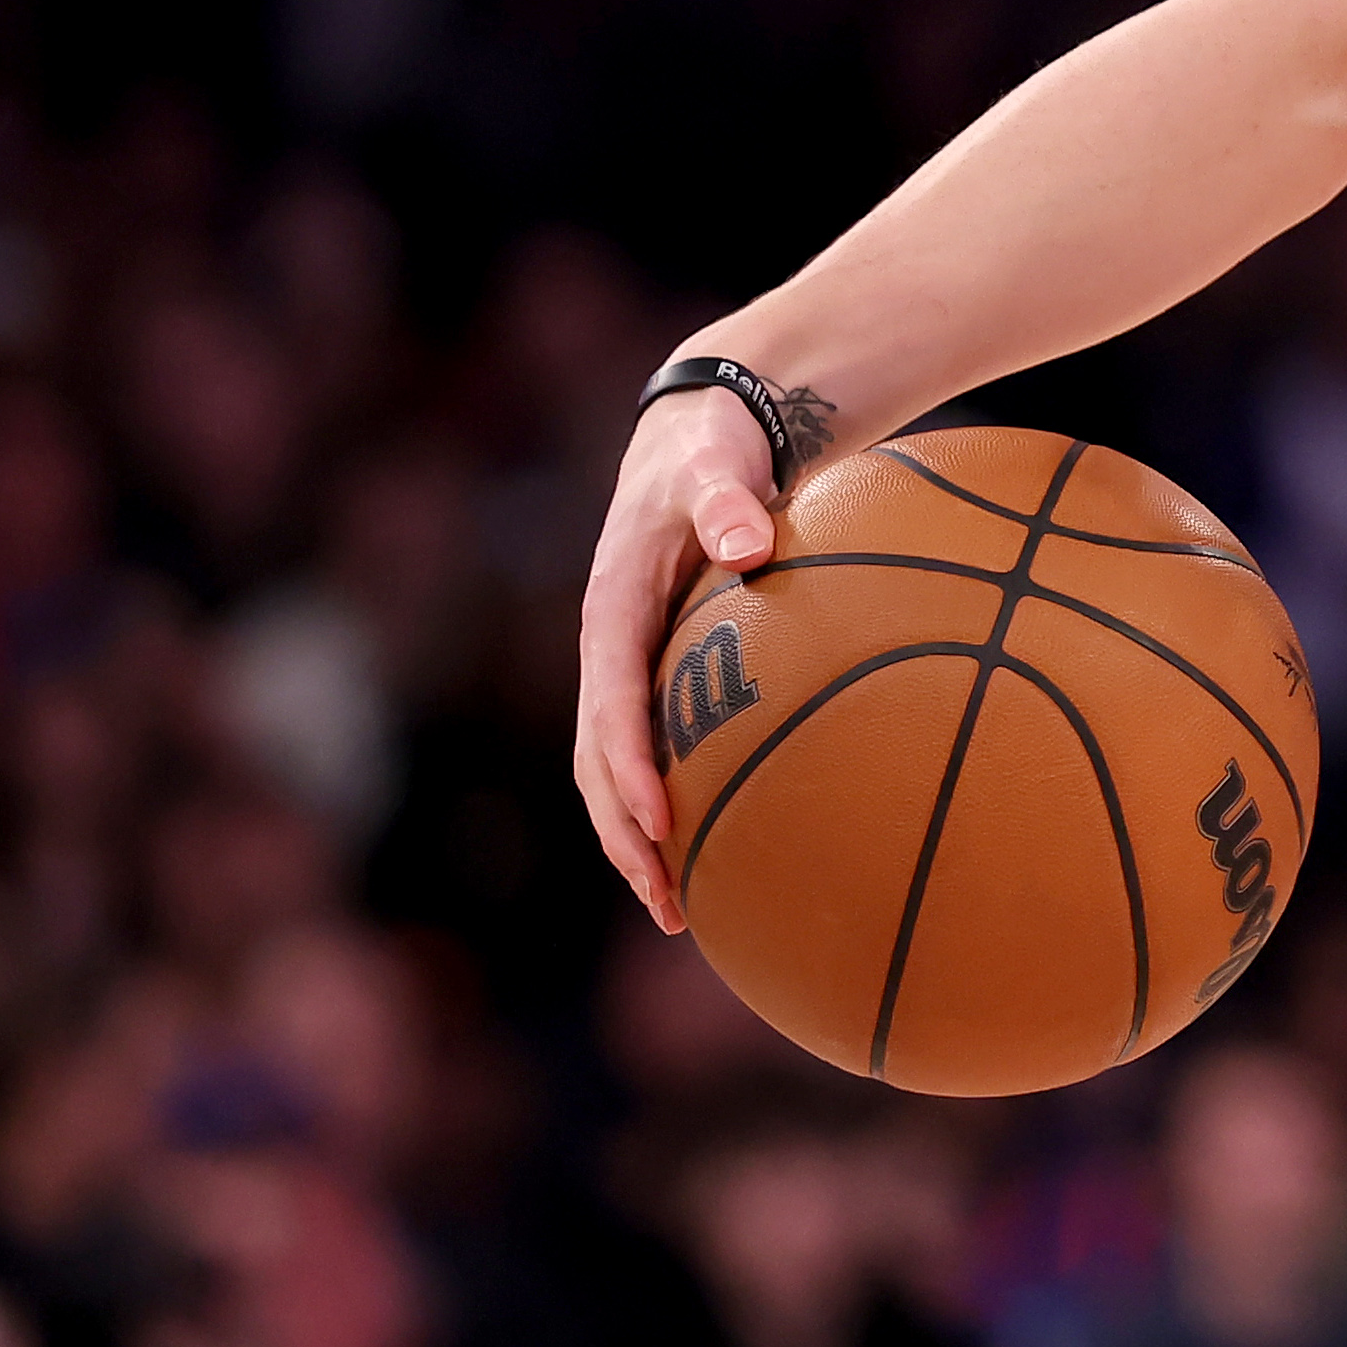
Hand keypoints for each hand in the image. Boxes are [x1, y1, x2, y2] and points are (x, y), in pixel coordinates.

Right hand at [575, 386, 783, 925]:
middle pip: (597, 761)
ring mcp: (632, 666)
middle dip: (624, 836)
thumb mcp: (717, 462)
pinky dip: (675, 804)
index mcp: (612, 608)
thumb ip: (727, 500)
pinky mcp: (661, 672)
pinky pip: (657, 750)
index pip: (608, 702)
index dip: (626, 768)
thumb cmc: (714, 450)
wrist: (704, 434)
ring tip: (680, 912)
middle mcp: (610, 648)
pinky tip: (723, 851)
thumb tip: (748, 542)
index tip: (662, 825)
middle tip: (667, 903)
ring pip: (616, 770)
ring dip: (640, 841)